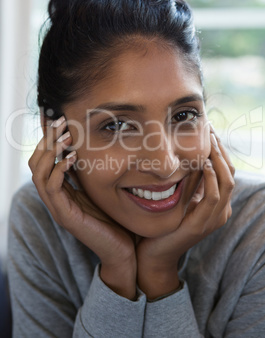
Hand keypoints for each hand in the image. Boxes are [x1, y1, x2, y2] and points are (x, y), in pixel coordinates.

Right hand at [28, 116, 135, 298]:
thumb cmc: (114, 219)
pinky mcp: (65, 216)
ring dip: (51, 151)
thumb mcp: (100, 190)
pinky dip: (59, 169)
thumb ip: (92, 173)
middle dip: (47, 140)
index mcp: (62, 190)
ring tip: (66, 135)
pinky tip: (72, 156)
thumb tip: (94, 148)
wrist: (122, 250)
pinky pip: (54, 188)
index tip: (58, 119)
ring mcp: (58, 208)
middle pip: (36, 163)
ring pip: (39, 174)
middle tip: (59, 120)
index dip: (48, 139)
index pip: (45, 160)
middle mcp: (55, 198)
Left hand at [136, 130, 234, 298]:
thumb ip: (189, 180)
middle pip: (230, 174)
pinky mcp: (200, 225)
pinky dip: (211, 179)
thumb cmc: (164, 223)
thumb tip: (189, 155)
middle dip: (221, 150)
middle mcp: (221, 211)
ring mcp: (213, 219)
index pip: (227, 171)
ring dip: (219, 160)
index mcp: (217, 204)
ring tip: (209, 141)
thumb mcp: (180, 197)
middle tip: (210, 129)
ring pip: (226, 183)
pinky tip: (205, 165)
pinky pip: (212, 198)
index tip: (209, 130)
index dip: (220, 150)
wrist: (154, 254)